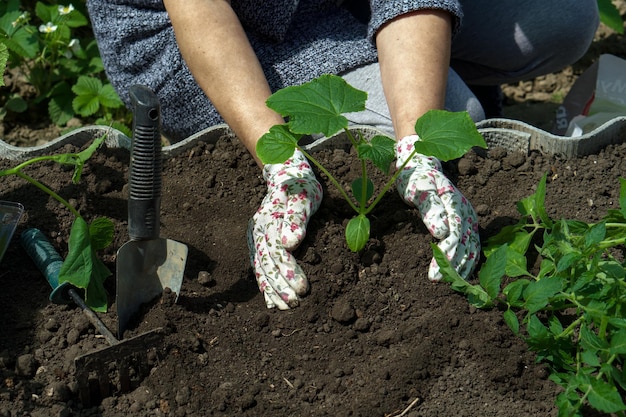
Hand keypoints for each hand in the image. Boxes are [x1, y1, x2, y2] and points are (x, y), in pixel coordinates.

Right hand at [247, 149, 322, 308]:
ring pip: (261, 268)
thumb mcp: (303, 196)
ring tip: (286, 308)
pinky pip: (259, 266)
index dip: (290, 272)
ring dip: (273, 290)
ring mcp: (256, 237)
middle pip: (267, 264)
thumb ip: (296, 218)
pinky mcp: (258, 242)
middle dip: (281, 287)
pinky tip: (271, 301)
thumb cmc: (299, 185)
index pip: (278, 253)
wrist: (286, 174)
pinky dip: (264, 284)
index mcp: (269, 220)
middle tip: (295, 305)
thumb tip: (290, 243)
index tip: (303, 289)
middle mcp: (258, 230)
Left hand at [395, 135, 479, 280]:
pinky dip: (467, 261)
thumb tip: (442, 232)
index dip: (447, 256)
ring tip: (450, 284)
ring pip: (471, 247)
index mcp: (455, 202)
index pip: (455, 235)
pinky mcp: (467, 222)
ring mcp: (469, 217)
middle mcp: (466, 211)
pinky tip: (460, 274)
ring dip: (462, 267)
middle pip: (464, 244)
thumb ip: (430, 208)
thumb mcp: (418, 188)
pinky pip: (471, 245)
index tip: (436, 274)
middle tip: (437, 281)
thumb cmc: (416, 177)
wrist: (422, 166)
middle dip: (453, 266)